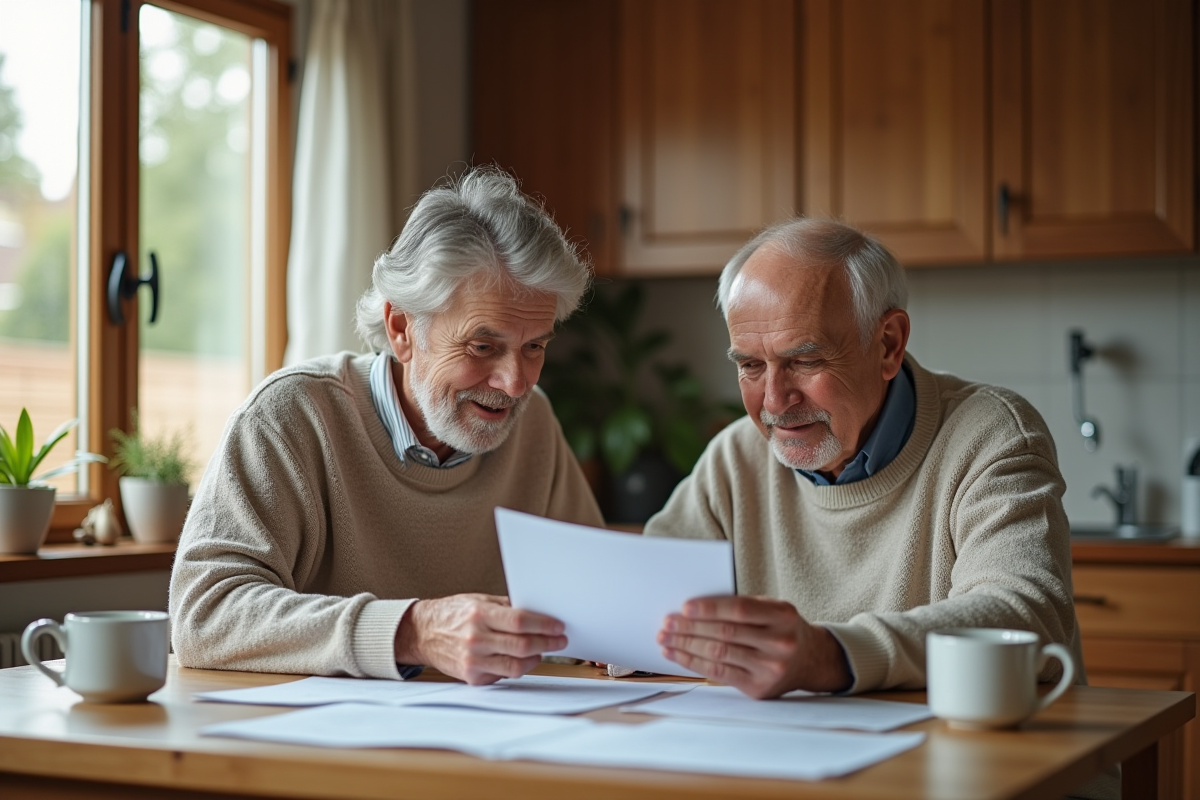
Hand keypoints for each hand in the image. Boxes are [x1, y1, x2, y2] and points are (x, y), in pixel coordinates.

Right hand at [394, 594, 566, 684]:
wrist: (423, 633)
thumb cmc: (452, 615)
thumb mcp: (479, 600)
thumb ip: (507, 607)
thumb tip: (538, 612)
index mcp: (479, 614)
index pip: (520, 621)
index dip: (544, 624)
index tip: (558, 626)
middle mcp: (475, 638)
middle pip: (522, 645)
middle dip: (547, 643)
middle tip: (559, 641)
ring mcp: (473, 660)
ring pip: (516, 665)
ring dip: (536, 658)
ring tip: (543, 650)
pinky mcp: (472, 677)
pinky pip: (503, 674)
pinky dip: (518, 667)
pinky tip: (523, 659)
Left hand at [657, 595, 850, 698]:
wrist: (811, 660)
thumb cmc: (781, 628)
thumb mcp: (773, 609)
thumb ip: (742, 606)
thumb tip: (694, 607)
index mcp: (783, 615)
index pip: (740, 610)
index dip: (710, 608)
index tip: (685, 606)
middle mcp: (780, 643)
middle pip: (726, 633)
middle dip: (691, 627)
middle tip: (667, 623)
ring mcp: (771, 668)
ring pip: (719, 654)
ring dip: (686, 646)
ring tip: (666, 638)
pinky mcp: (759, 688)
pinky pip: (719, 674)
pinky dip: (693, 663)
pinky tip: (677, 655)